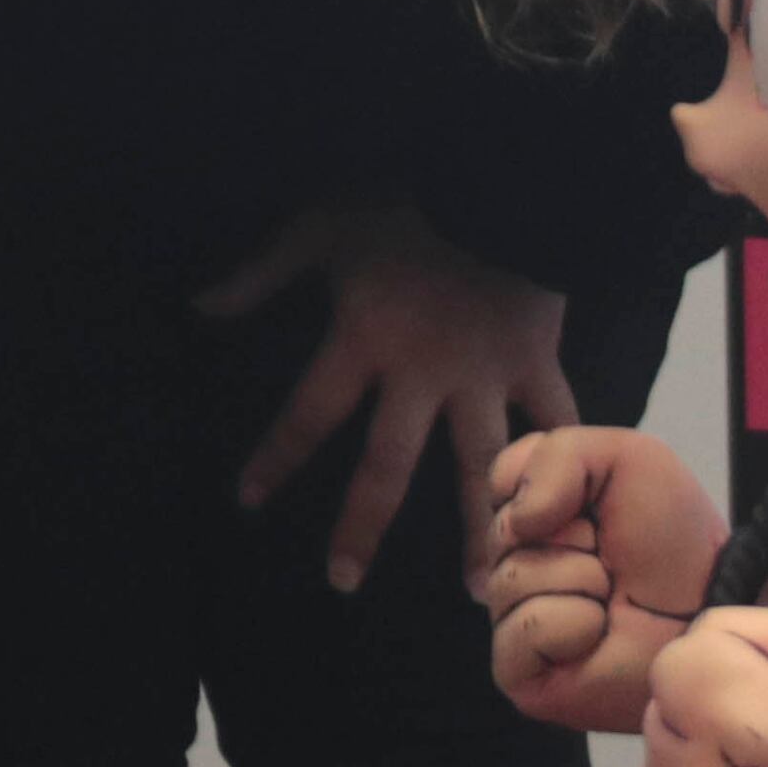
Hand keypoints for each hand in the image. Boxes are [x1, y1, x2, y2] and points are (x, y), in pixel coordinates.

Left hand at [209, 205, 577, 592]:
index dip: (276, 458)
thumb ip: (260, 273)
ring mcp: (485, 374)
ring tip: (480, 592)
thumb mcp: (319, 226)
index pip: (308, 415)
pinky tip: (570, 511)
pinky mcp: (536, 359)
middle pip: (386, 466)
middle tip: (342, 582)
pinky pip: (557, 420)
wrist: (502, 174)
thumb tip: (197, 307)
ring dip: (478, 530)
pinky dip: (567, 459)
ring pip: (480, 466)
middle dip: (361, 526)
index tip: (248, 501)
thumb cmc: (404, 196)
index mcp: (364, 342)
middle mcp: (422, 375)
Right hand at [482, 428, 719, 721]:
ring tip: (611, 599)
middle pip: (503, 532)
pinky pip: (522, 631)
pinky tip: (598, 634)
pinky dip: (570, 625)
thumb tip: (516, 519)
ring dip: (579, 581)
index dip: (552, 486)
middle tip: (611, 559)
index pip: (500, 479)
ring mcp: (513, 620)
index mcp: (534, 516)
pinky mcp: (518, 672)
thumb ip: (555, 456)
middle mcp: (516, 565)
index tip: (596, 509)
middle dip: (571, 538)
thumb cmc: (673, 539)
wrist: (712, 607)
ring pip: (512, 581)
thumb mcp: (628, 460)